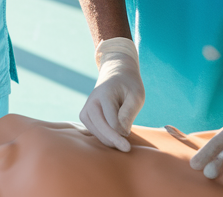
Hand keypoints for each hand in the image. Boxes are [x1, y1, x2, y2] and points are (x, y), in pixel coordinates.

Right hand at [80, 37, 145, 151]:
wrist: (115, 74)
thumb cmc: (129, 85)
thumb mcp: (136, 95)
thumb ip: (129, 113)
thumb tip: (122, 133)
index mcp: (104, 94)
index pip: (112, 120)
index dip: (122, 131)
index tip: (130, 135)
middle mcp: (91, 102)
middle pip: (101, 127)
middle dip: (114, 140)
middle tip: (127, 149)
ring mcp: (86, 110)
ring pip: (96, 132)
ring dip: (109, 140)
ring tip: (123, 142)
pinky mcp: (85, 117)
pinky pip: (94, 132)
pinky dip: (104, 137)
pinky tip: (114, 138)